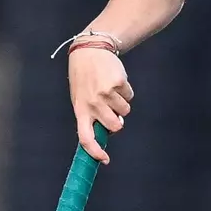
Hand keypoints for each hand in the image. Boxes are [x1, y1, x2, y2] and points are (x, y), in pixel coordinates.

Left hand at [67, 45, 132, 162]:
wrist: (90, 51)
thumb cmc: (85, 79)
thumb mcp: (82, 98)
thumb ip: (94, 116)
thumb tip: (115, 128)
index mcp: (80, 110)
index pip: (86, 137)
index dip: (95, 152)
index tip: (105, 160)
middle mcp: (92, 104)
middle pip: (116, 126)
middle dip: (118, 122)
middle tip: (112, 109)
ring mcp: (105, 94)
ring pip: (125, 112)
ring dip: (121, 104)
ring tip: (110, 89)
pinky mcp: (118, 83)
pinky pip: (130, 96)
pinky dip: (126, 91)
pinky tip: (115, 80)